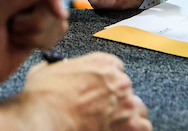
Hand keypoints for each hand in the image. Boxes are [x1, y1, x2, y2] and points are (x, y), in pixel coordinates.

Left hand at [0, 0, 67, 87]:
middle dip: (38, 19)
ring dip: (36, 33)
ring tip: (12, 36)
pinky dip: (42, 41)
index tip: (58, 13)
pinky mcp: (38, 23)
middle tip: (13, 29)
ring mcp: (30, 4)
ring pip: (56, 16)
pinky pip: (57, 30)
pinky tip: (21, 42)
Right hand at [25, 52, 150, 130]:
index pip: (115, 67)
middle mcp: (117, 80)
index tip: (99, 88)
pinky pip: (143, 126)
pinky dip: (134, 129)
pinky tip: (121, 130)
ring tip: (112, 121)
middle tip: (99, 108)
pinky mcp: (130, 126)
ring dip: (127, 113)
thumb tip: (56, 69)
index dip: (105, 80)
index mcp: (101, 63)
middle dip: (114, 98)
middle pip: (125, 87)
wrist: (44, 120)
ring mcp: (125, 104)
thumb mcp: (45, 71)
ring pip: (137, 107)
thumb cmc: (43, 98)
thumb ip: (58, 67)